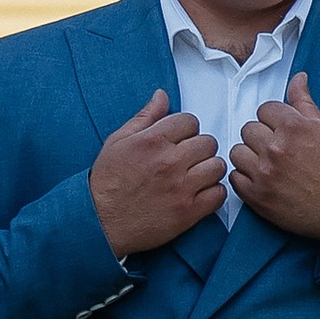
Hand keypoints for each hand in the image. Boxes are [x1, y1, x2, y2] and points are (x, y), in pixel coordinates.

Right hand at [90, 90, 225, 254]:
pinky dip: (213, 193)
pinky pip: (219, 194)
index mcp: (153, 141)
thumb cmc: (107, 183)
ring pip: (217, 166)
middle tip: (188, 159)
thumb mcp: (118, 141)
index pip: (190, 121)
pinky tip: (199, 193)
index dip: (186, 129)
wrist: (100, 222)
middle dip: (199, 148)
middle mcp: (169, 161)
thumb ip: (145, 117)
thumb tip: (161, 96)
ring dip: (209, 169)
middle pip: (208, 142)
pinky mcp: (188, 211)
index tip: (181, 139)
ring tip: (196, 175)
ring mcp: (181, 187)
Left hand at [228, 74, 319, 246]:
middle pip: (248, 129)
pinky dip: (245, 178)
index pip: (264, 109)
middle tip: (276, 149)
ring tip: (267, 165)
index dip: (273, 120)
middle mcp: (276, 148)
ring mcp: (264, 173)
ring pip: (237, 152)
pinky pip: (234, 177)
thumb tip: (298, 79)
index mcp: (293, 127)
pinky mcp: (257, 196)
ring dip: (249, 157)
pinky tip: (262, 180)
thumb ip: (304, 102)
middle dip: (261, 137)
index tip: (281, 131)